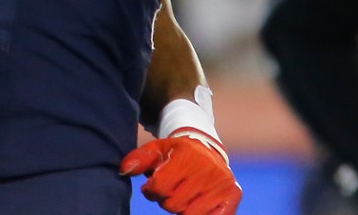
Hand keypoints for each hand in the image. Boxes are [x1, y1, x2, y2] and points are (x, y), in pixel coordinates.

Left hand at [120, 134, 241, 214]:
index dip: (151, 190)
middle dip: (166, 200)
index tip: (153, 185)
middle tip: (171, 191)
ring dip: (182, 210)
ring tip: (183, 196)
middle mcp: (207, 170)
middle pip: (174, 204)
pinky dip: (200, 214)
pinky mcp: (233, 196)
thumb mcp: (156, 149)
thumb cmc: (176, 153)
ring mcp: (222, 184)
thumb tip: (124, 170)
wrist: (207, 151)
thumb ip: (138, 159)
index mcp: (187, 156)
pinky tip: (196, 205)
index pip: (160, 187)